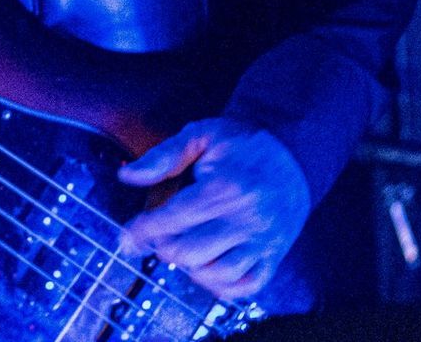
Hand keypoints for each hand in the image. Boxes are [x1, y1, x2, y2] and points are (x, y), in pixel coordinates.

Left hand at [119, 117, 310, 299]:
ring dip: (191, 269)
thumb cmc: (241, 144)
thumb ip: (163, 156)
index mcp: (224, 187)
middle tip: (157, 236)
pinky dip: (222, 286)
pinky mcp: (274, 254)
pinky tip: (206, 269)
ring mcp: (262, 240)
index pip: (173, 218)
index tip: (126, 236)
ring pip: (220, 273)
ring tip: (181, 251)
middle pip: (192, 251)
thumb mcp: (201, 134)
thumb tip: (126, 176)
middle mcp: (246, 219)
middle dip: (164, 247)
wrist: (294, 156)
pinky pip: (248, 285)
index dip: (143, 230)